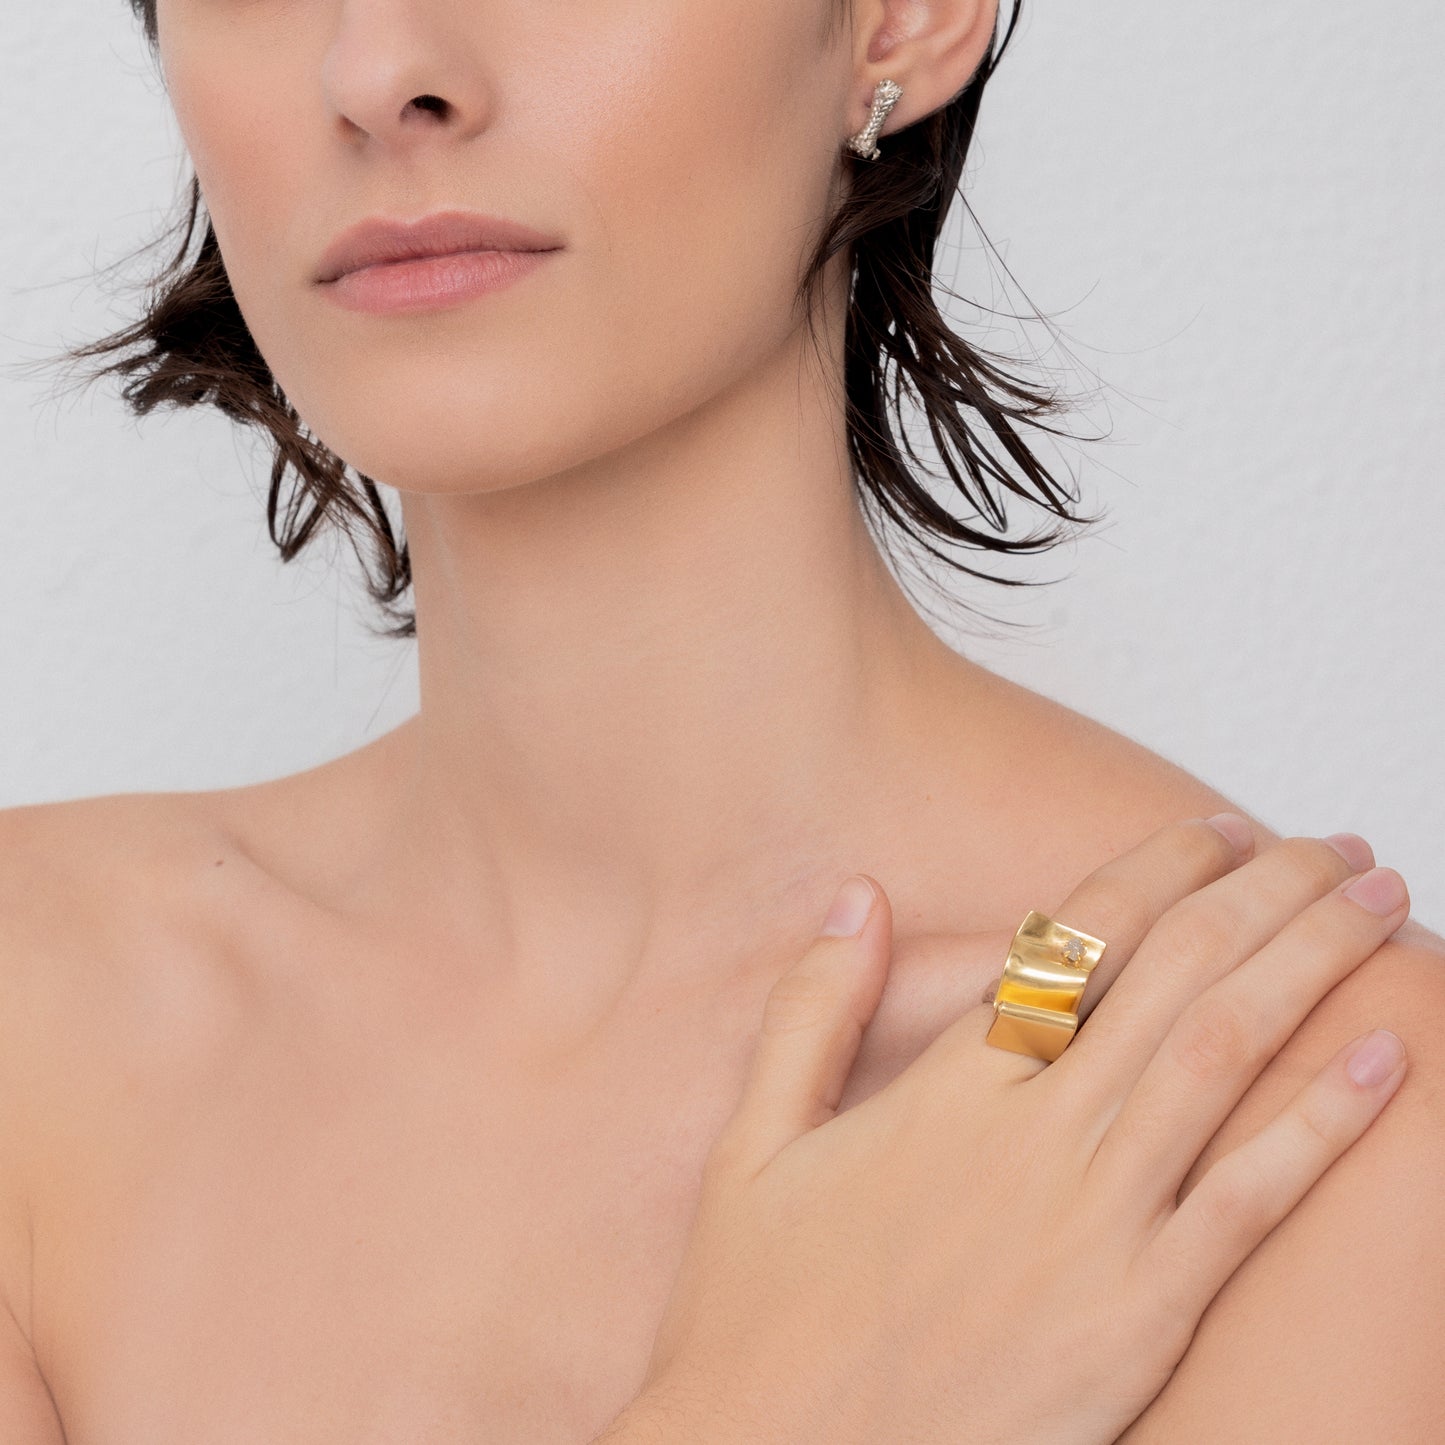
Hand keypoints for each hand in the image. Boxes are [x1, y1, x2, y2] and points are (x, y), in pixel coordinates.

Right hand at [619, 818, 1409, 1444]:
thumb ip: (813, 1010)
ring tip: (1374, 901)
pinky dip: (1326, 1121)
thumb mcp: (754, 1143)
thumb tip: (859, 898)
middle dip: (1268, 892)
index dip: (1157, 869)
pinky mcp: (1141, 1318)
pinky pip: (1252, 1200)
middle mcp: (1034, 1138)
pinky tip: (1383, 1061)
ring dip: (1312, 965)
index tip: (1211, 831)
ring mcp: (1095, 1227)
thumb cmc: (757, 1313)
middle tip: (1330, 843)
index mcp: (947, 1089)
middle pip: (1178, 976)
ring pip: (1227, 1057)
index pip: (1078, 940)